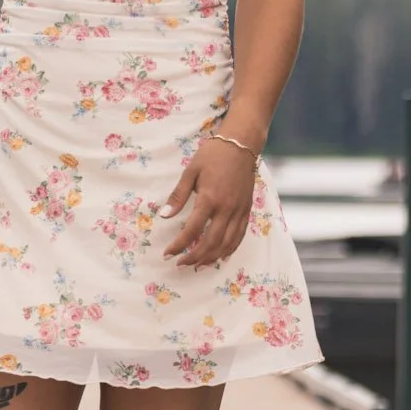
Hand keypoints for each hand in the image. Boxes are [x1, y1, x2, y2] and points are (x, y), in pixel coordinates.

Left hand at [159, 137, 256, 268]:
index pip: (192, 230)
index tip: (168, 253)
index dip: (179, 245)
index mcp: (209, 199)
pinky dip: (229, 249)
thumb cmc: (212, 155)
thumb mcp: (190, 172)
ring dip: (211, 258)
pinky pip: (239, 236)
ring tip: (197, 265)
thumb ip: (178, 196)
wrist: (241, 144)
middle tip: (180, 264)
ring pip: (227, 244)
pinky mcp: (247, 211)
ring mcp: (239, 211)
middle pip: (210, 243)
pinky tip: (220, 256)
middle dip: (194, 257)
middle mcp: (226, 209)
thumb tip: (163, 216)